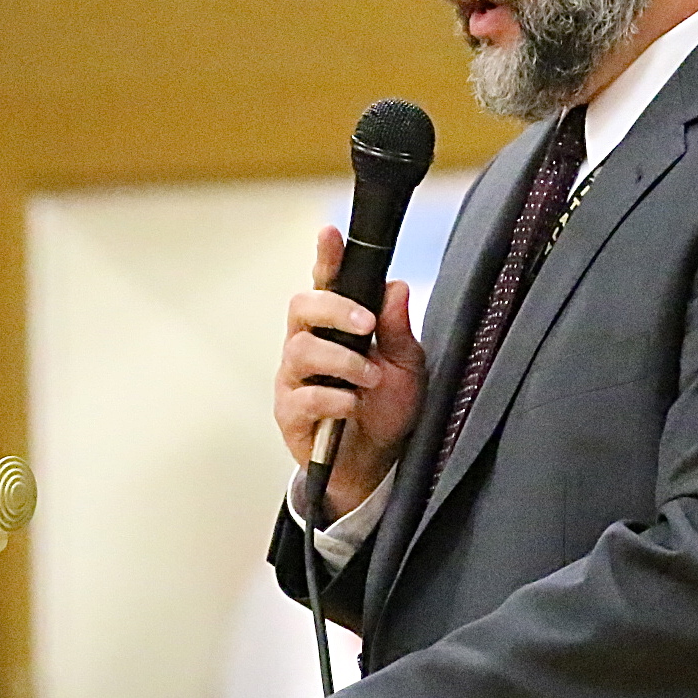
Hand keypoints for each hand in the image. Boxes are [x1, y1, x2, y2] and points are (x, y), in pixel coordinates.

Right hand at [274, 226, 426, 519]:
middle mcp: (308, 346)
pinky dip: (333, 397)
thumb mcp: (406, 367)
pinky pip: (302, 396)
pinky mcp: (290, 414)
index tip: (330, 234)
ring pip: (301, 350)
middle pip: (300, 307)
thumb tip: (396, 287)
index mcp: (336, 327)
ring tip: (370, 379)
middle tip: (367, 325)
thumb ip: (398, 329)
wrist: (377, 463)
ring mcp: (294, 379)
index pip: (326, 284)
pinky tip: (352, 405)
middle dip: (334, 309)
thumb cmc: (387, 409)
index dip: (325, 258)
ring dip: (342, 362)